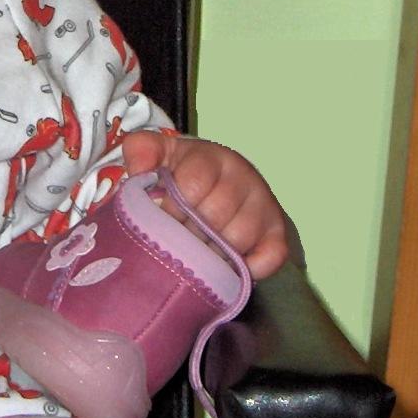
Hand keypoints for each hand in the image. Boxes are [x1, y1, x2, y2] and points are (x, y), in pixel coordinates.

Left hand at [120, 131, 290, 279]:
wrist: (218, 185)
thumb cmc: (183, 175)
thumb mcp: (160, 156)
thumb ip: (142, 149)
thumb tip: (139, 168)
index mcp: (213, 158)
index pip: (194, 183)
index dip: (172, 207)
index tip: (162, 217)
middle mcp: (245, 179)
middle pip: (214, 215)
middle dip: (188, 233)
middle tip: (176, 238)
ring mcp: (265, 207)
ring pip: (237, 239)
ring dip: (211, 253)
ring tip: (196, 251)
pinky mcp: (278, 235)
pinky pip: (269, 258)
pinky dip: (246, 268)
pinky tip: (225, 265)